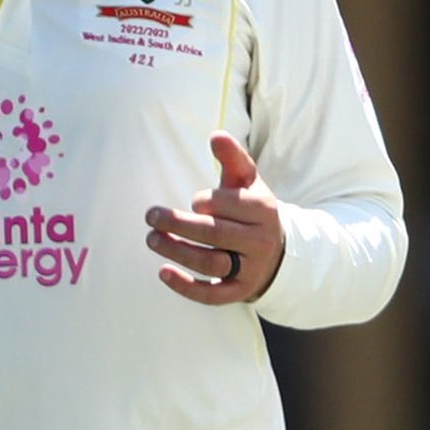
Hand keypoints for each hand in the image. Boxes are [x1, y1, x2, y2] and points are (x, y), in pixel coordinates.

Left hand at [146, 131, 284, 303]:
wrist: (278, 251)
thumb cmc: (252, 210)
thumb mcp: (248, 182)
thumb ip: (233, 158)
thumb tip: (216, 134)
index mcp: (263, 210)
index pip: (227, 204)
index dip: (204, 201)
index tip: (195, 201)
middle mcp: (260, 241)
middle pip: (214, 233)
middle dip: (178, 224)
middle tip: (151, 216)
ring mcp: (250, 269)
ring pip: (211, 263)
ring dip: (177, 252)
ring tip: (152, 239)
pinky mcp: (239, 292)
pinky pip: (212, 295)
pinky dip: (186, 287)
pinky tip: (163, 273)